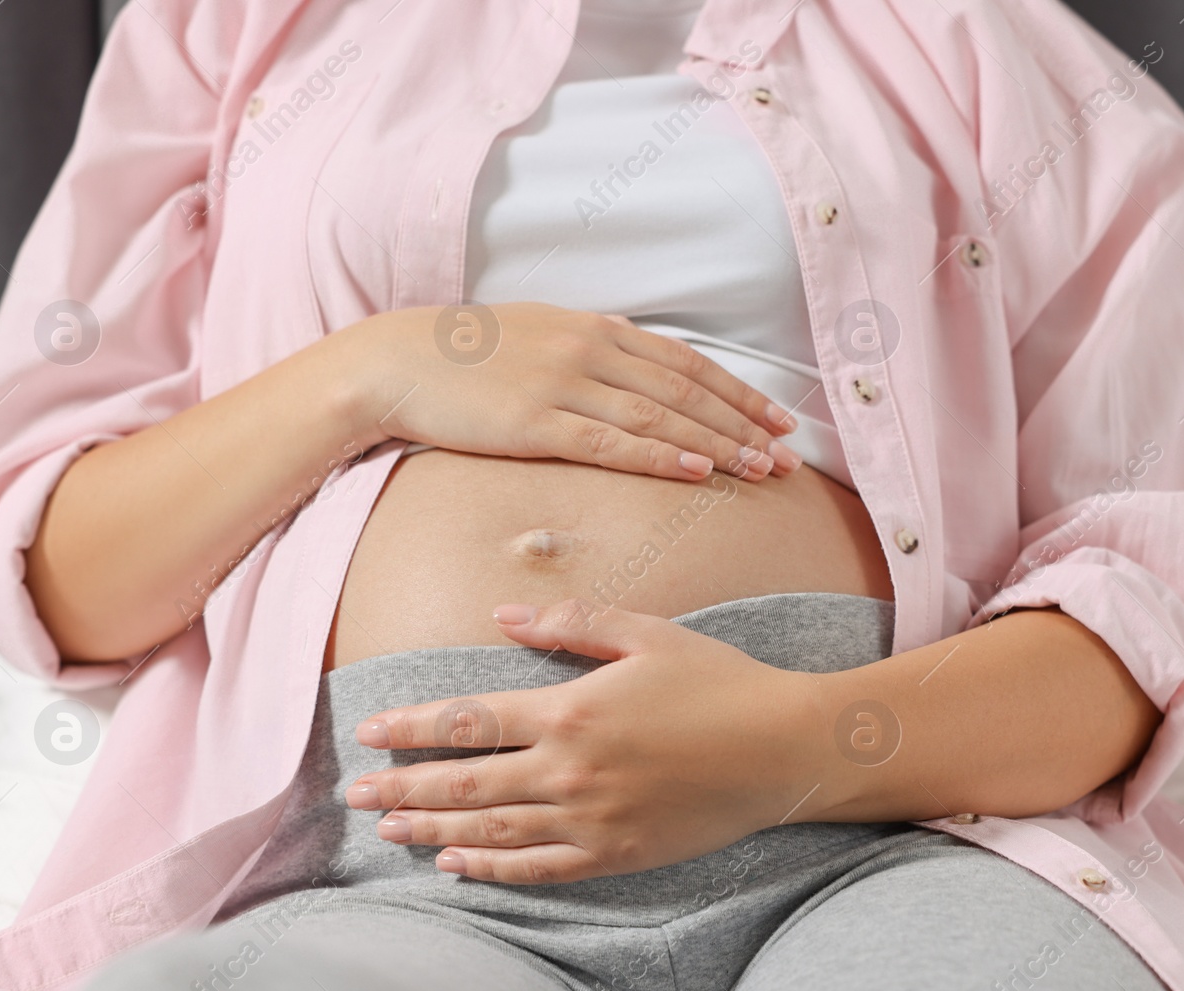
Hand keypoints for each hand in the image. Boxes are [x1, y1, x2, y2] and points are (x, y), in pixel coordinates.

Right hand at [326, 301, 802, 481]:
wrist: (395, 362)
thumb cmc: (465, 355)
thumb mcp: (538, 333)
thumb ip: (589, 344)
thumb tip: (633, 351)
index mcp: (594, 327)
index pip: (686, 362)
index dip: (738, 391)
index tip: (778, 417)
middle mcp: (589, 349)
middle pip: (686, 389)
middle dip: (743, 423)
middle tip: (787, 454)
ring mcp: (563, 384)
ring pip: (660, 416)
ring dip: (716, 443)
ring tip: (759, 469)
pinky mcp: (535, 422)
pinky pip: (611, 442)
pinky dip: (658, 456)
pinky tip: (696, 470)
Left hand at [341, 599, 825, 882]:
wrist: (784, 749)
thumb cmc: (719, 682)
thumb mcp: (648, 633)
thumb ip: (572, 620)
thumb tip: (504, 615)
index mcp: (571, 710)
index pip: (468, 721)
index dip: (412, 728)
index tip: (371, 731)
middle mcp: (570, 770)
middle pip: (464, 783)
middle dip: (403, 789)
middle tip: (355, 795)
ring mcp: (591, 819)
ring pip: (491, 830)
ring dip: (433, 830)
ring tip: (389, 831)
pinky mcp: (616, 855)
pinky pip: (539, 869)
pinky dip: (492, 870)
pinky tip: (456, 865)